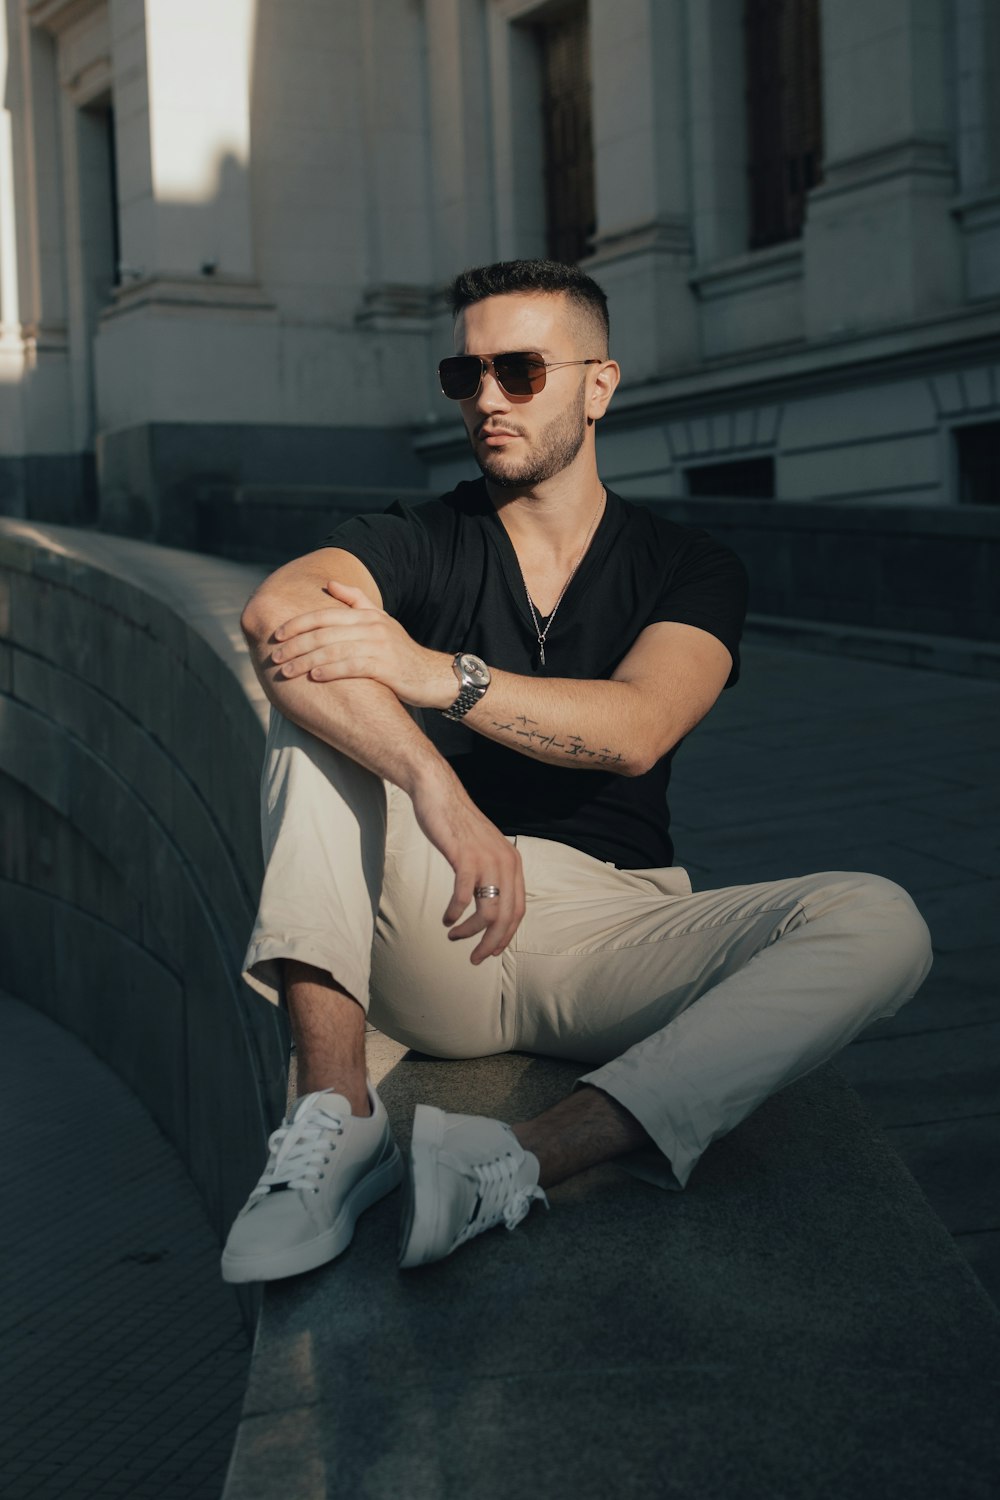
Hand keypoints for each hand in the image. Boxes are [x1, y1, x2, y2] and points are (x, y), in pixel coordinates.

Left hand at [270, 581, 452, 708]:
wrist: (431, 675)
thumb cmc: (400, 651)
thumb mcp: (380, 621)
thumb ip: (356, 601)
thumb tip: (329, 583)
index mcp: (367, 615)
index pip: (325, 615)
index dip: (298, 623)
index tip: (277, 634)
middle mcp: (372, 627)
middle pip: (324, 633)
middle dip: (296, 645)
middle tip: (275, 656)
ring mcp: (379, 646)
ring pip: (333, 650)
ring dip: (306, 661)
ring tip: (286, 671)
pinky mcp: (385, 667)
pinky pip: (351, 667)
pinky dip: (330, 671)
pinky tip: (314, 677)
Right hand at [409, 775, 525, 963]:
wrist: (440, 795)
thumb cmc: (457, 826)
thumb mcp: (483, 851)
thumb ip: (490, 874)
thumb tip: (489, 904)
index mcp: (513, 864)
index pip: (518, 911)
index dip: (506, 935)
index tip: (492, 950)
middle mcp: (506, 863)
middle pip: (506, 917)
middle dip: (491, 943)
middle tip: (475, 959)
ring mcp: (487, 860)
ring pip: (488, 911)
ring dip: (470, 932)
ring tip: (454, 936)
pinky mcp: (465, 857)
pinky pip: (463, 896)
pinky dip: (455, 913)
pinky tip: (446, 919)